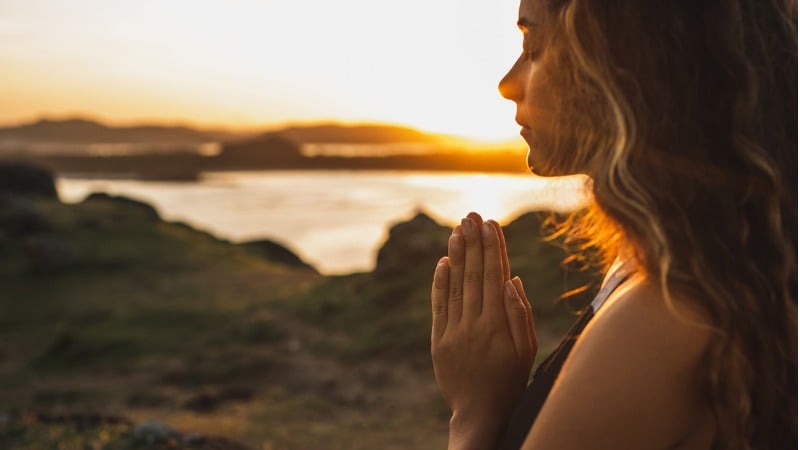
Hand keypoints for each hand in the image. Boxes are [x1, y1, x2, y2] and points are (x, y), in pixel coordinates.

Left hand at [431, 212, 536, 447]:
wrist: (479, 414)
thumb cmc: (510, 381)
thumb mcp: (527, 351)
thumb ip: (519, 314)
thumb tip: (513, 279)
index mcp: (498, 325)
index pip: (495, 276)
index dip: (493, 248)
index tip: (491, 224)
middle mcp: (474, 324)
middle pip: (474, 275)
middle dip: (473, 242)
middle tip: (472, 215)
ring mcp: (453, 332)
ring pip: (455, 285)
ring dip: (457, 255)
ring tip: (458, 229)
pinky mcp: (438, 341)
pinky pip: (439, 306)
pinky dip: (440, 282)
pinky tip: (443, 261)